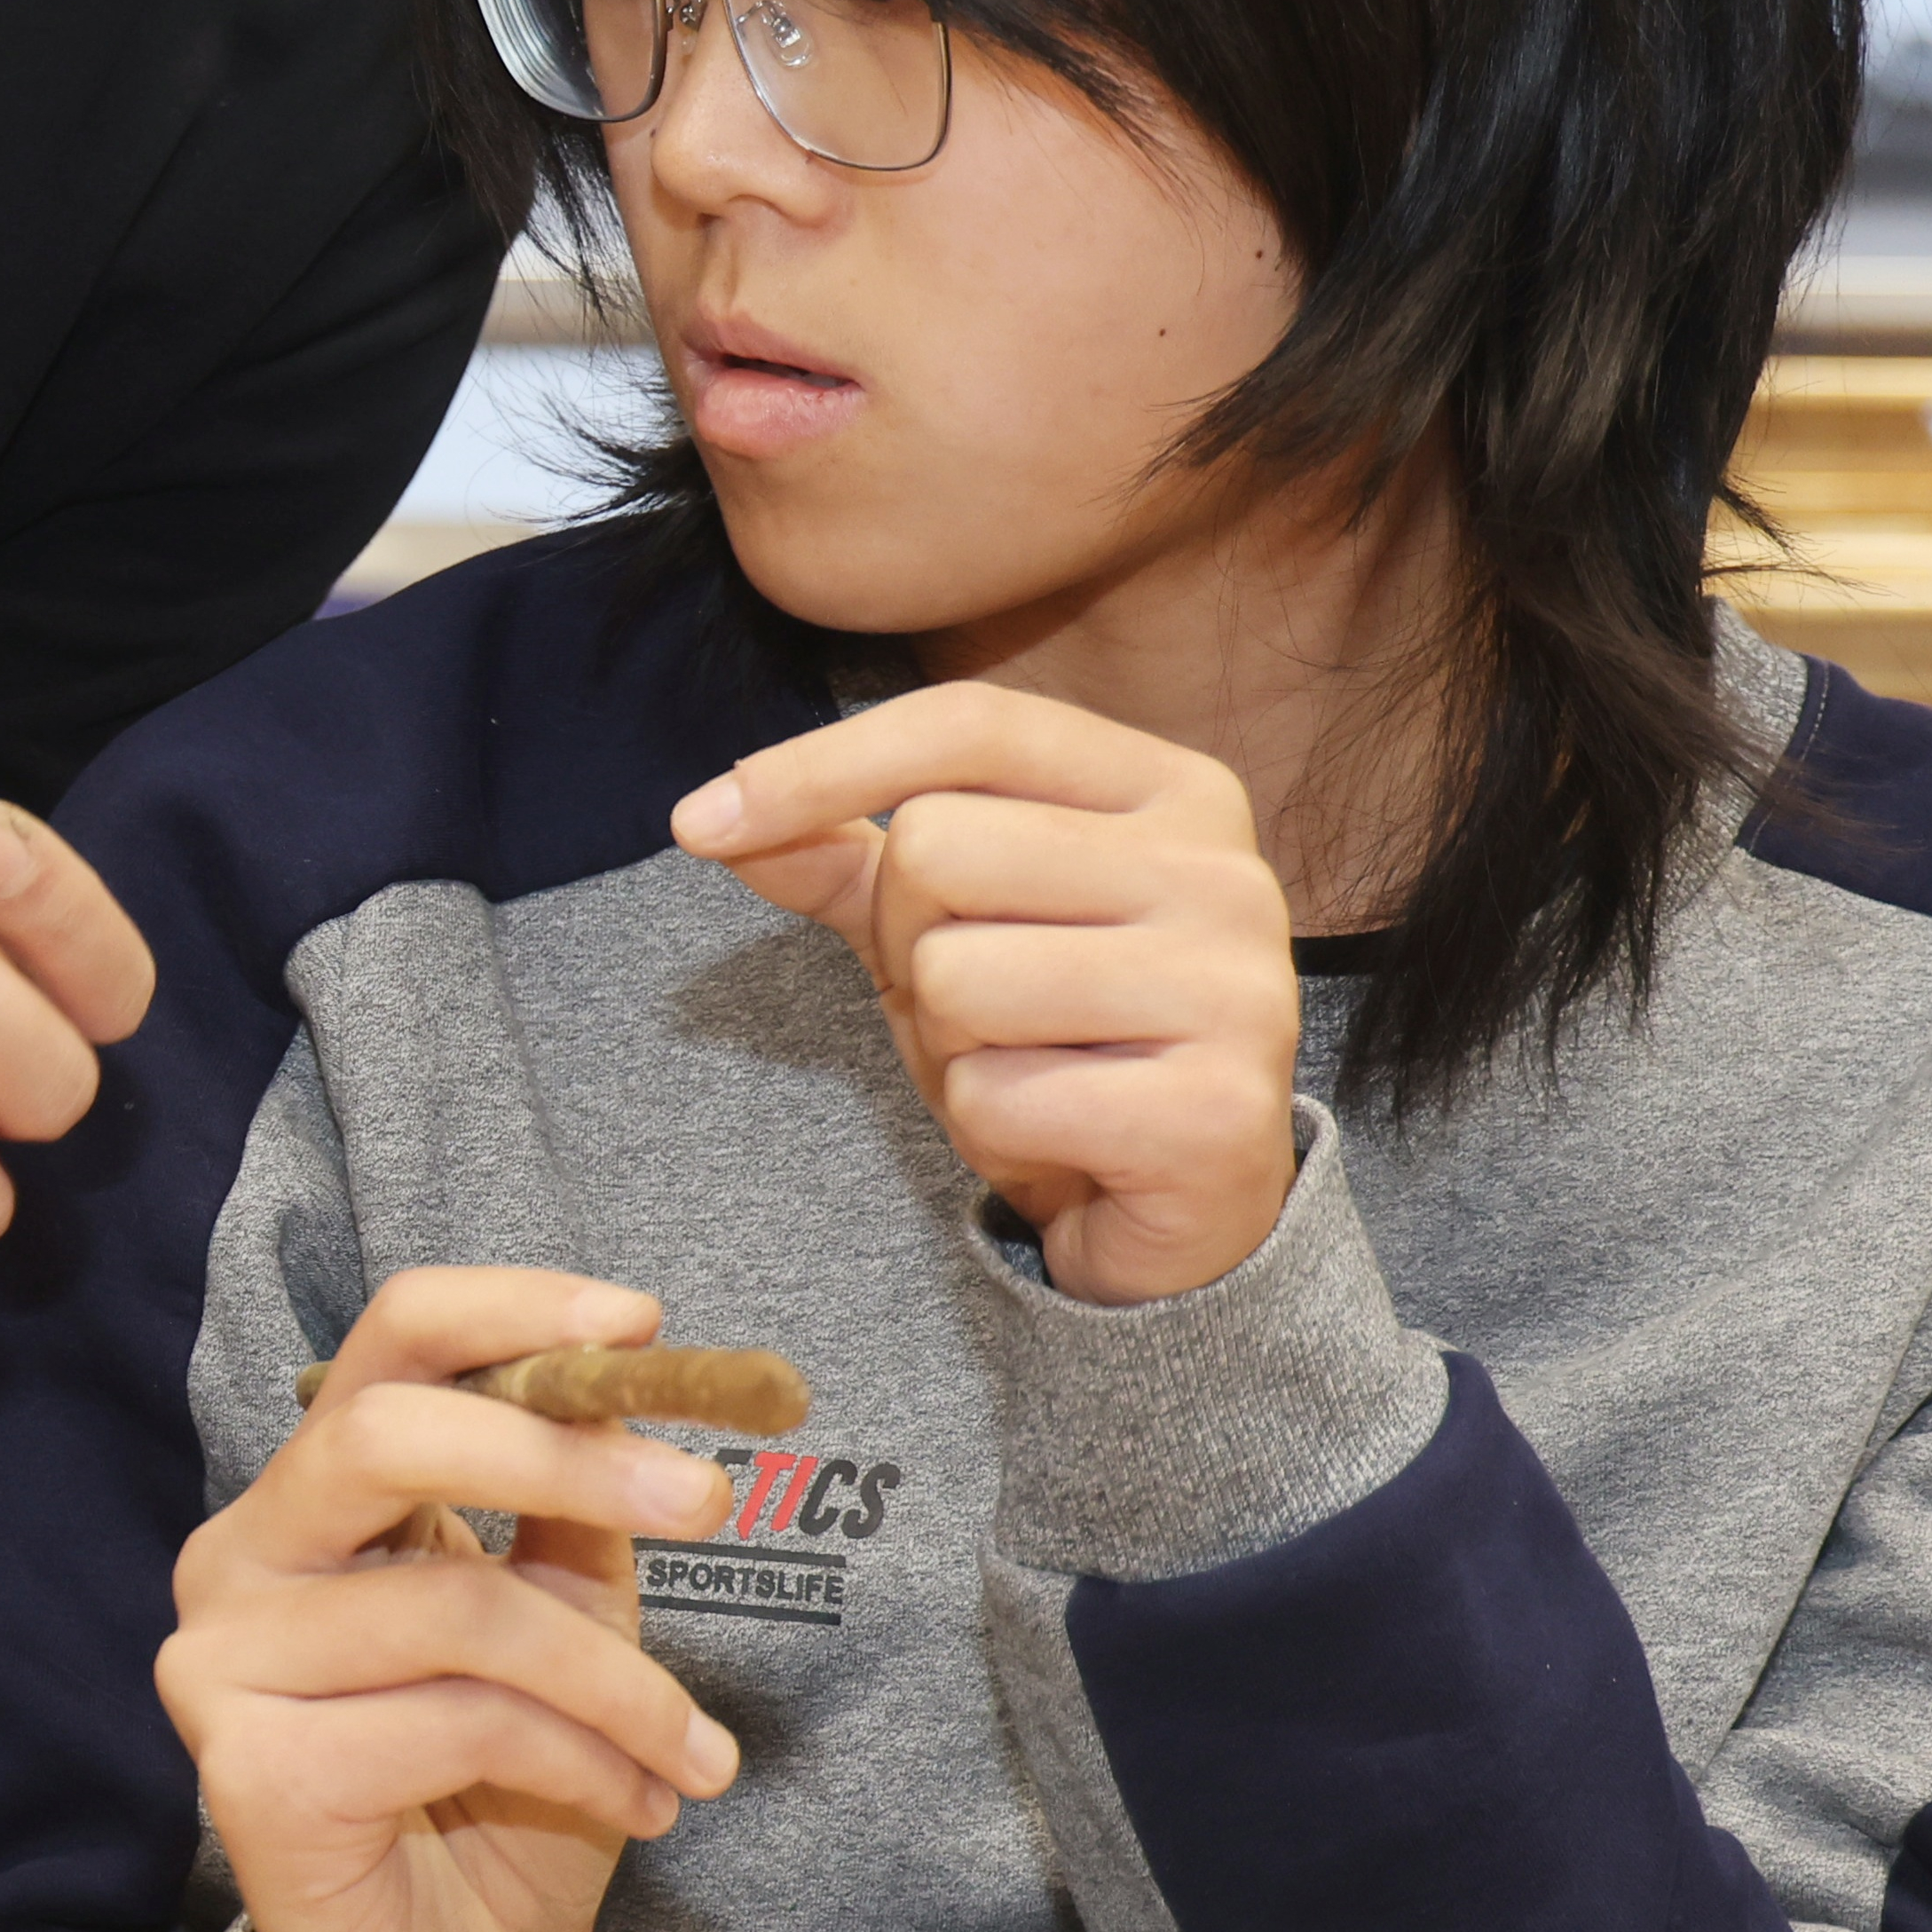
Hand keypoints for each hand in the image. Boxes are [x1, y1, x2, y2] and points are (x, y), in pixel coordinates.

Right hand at [160, 1267, 743, 1931]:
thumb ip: (577, 1521)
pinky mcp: (251, 1771)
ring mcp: (223, 1665)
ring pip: (460, 1603)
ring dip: (618, 1678)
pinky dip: (581, 1758)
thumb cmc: (498, 1804)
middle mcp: (236, 1561)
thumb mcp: (566, 1633)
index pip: (382, 1348)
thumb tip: (642, 1405)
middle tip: (705, 1502)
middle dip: (559, 1452)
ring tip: (694, 1750)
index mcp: (308, 1504)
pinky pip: (460, 1720)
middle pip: (382, 1431)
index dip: (506, 1310)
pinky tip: (634, 1805)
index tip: (638, 1322)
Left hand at [674, 682, 1301, 1307]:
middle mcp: (1224, 871)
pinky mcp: (1217, 1112)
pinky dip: (991, 1126)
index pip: (970, 725)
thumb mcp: (941, 925)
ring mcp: (1235, 990)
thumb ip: (842, 857)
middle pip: (939, 849)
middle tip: (982, 1008)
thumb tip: (711, 817)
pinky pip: (998, 1095)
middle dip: (910, 944)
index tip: (696, 822)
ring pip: (957, 977)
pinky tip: (1060, 1135)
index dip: (821, 764)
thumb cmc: (1057, 1037)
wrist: (1181, 1205)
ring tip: (1027, 1067)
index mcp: (1171, 788)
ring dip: (950, 1045)